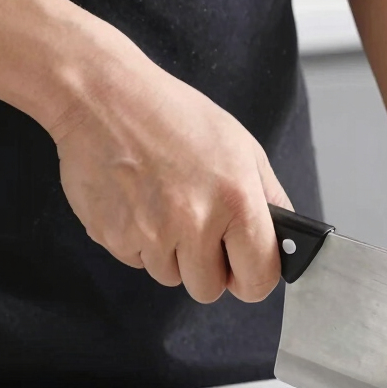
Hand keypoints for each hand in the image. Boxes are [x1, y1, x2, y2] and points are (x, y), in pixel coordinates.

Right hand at [48, 57, 289, 303]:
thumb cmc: (173, 116)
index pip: (258, 280)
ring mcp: (150, 234)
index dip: (253, 279)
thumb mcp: (241, 148)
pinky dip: (139, 242)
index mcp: (237, 201)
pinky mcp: (113, 237)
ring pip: (170, 277)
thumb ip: (269, 199)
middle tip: (199, 229)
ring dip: (171, 254)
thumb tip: (284, 239)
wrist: (102, 98)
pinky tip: (139, 202)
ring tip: (165, 205)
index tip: (246, 269)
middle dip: (207, 268)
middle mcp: (194, 223)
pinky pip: (136, 261)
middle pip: (208, 290)